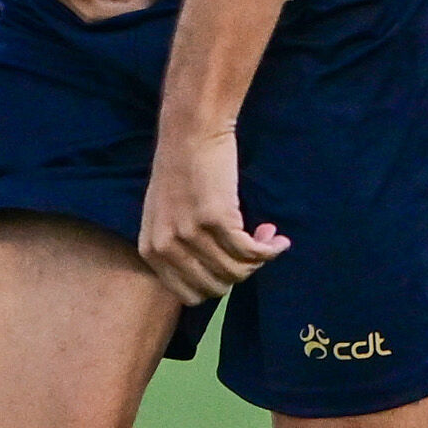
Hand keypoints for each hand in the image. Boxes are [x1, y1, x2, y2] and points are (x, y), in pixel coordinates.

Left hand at [136, 123, 288, 305]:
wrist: (191, 132)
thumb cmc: (182, 172)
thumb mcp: (164, 217)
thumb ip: (178, 250)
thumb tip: (218, 280)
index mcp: (150, 250)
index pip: (188, 295)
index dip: (217, 284)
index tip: (232, 266)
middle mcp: (166, 246)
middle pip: (215, 287)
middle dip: (240, 273)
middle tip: (253, 250)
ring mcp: (190, 233)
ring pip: (236, 271)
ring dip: (259, 259)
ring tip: (266, 237)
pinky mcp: (216, 219)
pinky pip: (251, 252)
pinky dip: (270, 250)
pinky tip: (277, 239)